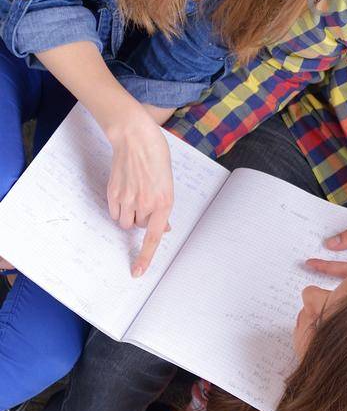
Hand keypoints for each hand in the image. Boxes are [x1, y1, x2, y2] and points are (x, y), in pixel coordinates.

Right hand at [105, 107, 173, 272]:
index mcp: (164, 201)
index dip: (145, 256)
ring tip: (136, 196)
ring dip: (131, 217)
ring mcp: (127, 199)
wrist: (135, 138)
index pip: (154, 236)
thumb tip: (164, 228)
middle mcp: (145, 203)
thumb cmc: (156, 157)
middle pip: (141, 227)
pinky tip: (125, 193)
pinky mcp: (113, 193)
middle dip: (144, 220)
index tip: (137, 272)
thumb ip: (164, 207)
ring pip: (126, 223)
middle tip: (147, 199)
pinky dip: (120, 210)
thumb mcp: (168, 182)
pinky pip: (115, 214)